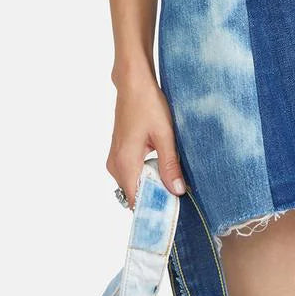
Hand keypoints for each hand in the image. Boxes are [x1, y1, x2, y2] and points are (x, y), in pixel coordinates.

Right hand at [106, 71, 187, 208]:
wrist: (133, 83)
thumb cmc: (148, 103)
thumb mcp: (165, 134)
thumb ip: (170, 164)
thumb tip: (177, 191)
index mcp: (125, 162)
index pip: (136, 200)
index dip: (154, 208)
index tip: (174, 212)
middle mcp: (115, 165)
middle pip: (135, 194)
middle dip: (156, 197)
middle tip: (180, 196)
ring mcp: (115, 159)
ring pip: (134, 184)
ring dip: (152, 185)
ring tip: (173, 180)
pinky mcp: (119, 153)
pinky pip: (132, 174)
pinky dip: (147, 175)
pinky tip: (163, 167)